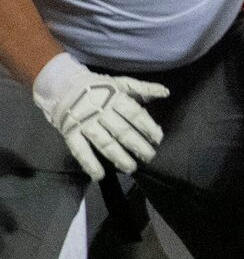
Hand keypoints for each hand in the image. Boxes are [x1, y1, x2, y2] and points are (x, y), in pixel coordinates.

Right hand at [32, 52, 164, 179]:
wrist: (62, 85)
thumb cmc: (99, 87)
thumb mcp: (122, 83)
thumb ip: (143, 88)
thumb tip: (166, 92)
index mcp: (116, 98)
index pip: (135, 114)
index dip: (148, 127)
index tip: (158, 139)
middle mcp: (101, 111)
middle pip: (122, 131)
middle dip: (138, 146)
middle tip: (149, 157)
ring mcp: (85, 123)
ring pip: (104, 142)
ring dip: (118, 157)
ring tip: (131, 168)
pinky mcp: (70, 132)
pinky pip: (80, 150)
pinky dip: (89, 163)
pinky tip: (99, 175)